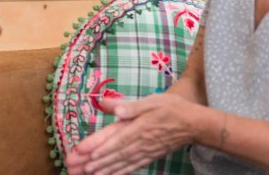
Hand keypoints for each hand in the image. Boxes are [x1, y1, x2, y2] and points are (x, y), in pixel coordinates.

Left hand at [65, 93, 196, 174]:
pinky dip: (119, 173)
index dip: (97, 145)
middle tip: (74, 167)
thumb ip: (130, 106)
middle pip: (112, 153)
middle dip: (92, 161)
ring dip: (102, 169)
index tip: (80, 151)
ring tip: (86, 174)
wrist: (194, 124)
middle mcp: (139, 142)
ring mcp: (144, 152)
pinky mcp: (149, 156)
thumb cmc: (171, 108)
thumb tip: (112, 108)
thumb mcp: (151, 101)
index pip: (113, 138)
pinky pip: (132, 167)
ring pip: (120, 163)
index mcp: (137, 126)